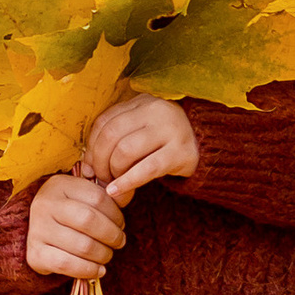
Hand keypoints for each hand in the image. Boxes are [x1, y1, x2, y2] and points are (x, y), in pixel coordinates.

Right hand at [26, 171, 125, 279]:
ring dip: (103, 254)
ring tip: (107, 255)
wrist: (39, 232)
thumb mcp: (85, 198)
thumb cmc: (70, 213)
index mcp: (59, 185)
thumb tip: (126, 194)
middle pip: (89, 220)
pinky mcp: (35, 254)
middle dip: (112, 235)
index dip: (116, 214)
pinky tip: (98, 270)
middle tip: (119, 242)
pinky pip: (67, 264)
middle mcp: (45, 204)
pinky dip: (89, 270)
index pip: (98, 198)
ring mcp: (37, 229)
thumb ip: (108, 197)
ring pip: (82, 245)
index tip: (120, 224)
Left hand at [84, 95, 199, 200]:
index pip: (104, 121)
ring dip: (113, 171)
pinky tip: (117, 191)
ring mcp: (170, 130)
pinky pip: (147, 169)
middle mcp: (155, 110)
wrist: (208, 146)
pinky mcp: (181, 153)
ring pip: (126, 150)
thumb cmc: (165, 142)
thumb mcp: (142, 131)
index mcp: (141, 102)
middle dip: (99, 160)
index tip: (88, 166)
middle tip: (100, 177)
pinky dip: (127, 182)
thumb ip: (117, 140)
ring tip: (112, 183)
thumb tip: (86, 167)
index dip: (91, 146)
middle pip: (111, 134)